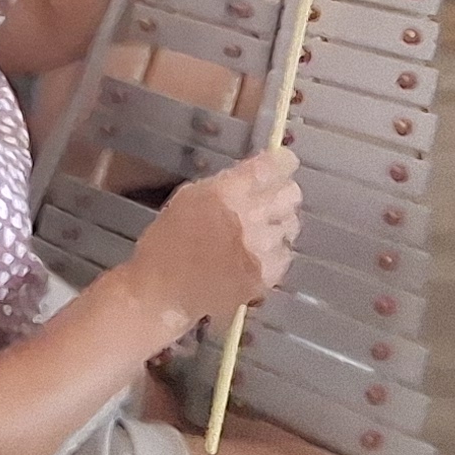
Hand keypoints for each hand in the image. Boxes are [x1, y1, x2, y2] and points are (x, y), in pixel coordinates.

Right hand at [128, 148, 299, 319]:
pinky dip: (274, 254)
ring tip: (258, 233)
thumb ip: (227, 183)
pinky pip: (285, 255)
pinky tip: (255, 256)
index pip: (275, 167)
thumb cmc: (168, 240)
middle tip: (267, 202)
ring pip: (291, 225)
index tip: (279, 166)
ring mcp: (261, 249)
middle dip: (281, 194)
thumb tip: (256, 175)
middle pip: (291, 194)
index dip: (281, 163)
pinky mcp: (265, 276)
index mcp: (228, 192)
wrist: (163, 291)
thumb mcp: (190, 196)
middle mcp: (250, 217)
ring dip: (277, 225)